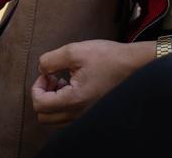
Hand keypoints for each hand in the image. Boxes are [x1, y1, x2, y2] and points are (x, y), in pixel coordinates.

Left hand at [30, 39, 154, 125]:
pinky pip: (68, 119)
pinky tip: (73, 87)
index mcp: (73, 100)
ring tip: (63, 82)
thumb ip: (50, 60)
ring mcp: (86, 116)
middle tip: (53, 78)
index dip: (37, 86)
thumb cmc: (107, 58)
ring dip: (53, 101)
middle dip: (43, 95)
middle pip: (44, 116)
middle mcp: (79, 113)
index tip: (48, 73)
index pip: (39, 105)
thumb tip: (41, 69)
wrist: (134, 65)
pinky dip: (63, 105)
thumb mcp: (75, 51)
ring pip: (55, 120)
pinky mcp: (92, 114)